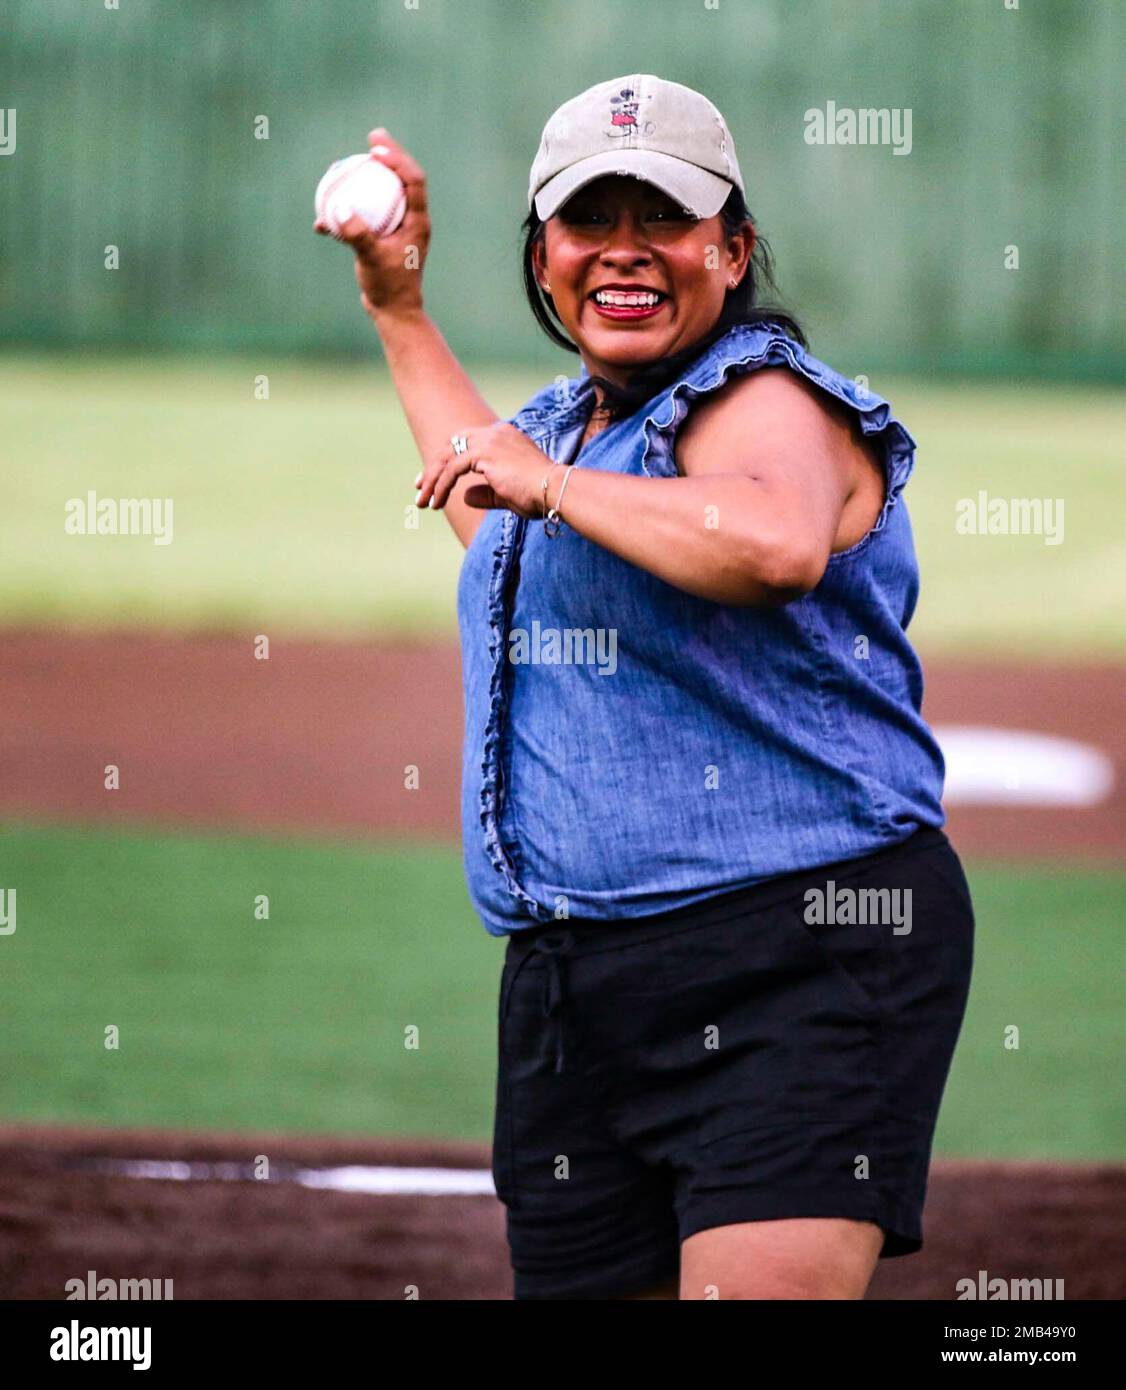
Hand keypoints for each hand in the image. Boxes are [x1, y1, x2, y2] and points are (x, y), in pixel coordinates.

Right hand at [313, 128, 429, 317]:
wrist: (394, 313)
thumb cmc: (389, 288)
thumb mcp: (372, 260)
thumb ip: (358, 235)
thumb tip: (339, 211)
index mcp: (418, 222)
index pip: (414, 181)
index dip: (398, 159)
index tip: (377, 148)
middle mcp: (412, 221)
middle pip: (403, 178)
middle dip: (390, 154)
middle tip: (373, 135)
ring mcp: (399, 229)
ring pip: (386, 193)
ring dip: (371, 176)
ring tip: (353, 159)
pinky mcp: (385, 239)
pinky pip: (370, 215)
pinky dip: (352, 211)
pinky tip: (325, 217)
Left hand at [416, 423, 558, 519]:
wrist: (555, 490)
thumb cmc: (539, 495)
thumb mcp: (506, 494)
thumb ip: (485, 493)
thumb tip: (465, 497)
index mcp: (503, 436)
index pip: (466, 442)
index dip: (447, 460)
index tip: (433, 479)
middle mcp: (494, 433)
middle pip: (452, 445)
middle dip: (433, 467)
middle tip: (420, 488)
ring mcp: (489, 440)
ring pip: (447, 457)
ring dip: (433, 480)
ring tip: (424, 503)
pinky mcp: (484, 453)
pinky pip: (452, 469)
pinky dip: (441, 486)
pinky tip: (437, 502)